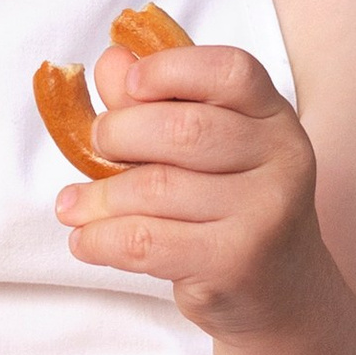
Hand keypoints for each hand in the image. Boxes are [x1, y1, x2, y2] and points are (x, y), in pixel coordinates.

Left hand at [58, 40, 327, 336]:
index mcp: (275, 118)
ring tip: (73, 205)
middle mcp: (282, 160)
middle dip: (119, 134)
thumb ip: (157, 103)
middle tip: (96, 147)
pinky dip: (100, 238)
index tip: (128, 83)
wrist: (280, 293)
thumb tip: (110, 62)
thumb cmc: (230, 208)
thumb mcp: (206, 149)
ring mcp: (263, 214)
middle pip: (182, 129)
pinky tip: (85, 239)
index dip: (170, 69)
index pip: (230, 71)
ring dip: (98, 197)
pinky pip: (146, 241)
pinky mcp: (235, 263)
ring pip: (155, 188)